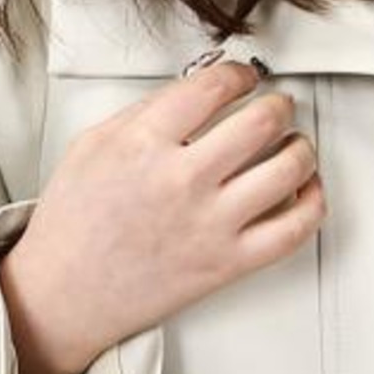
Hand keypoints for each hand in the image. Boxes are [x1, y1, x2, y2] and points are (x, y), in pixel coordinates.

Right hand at [0, 60, 325, 373]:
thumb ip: (145, 113)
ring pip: (290, 168)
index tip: (244, 79)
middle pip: (263, 120)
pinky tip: (304, 190)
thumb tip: (197, 90)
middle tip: (275, 108)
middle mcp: (182, 181)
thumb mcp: (92, 147)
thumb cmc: (73, 228)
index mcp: (144, 143)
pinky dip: (311, 203)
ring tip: (293, 145)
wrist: (62, 299)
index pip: (215, 86)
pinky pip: (292, 230)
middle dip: (278, 105)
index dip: (240, 74)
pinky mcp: (225, 265)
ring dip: (301, 147)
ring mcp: (209, 225)